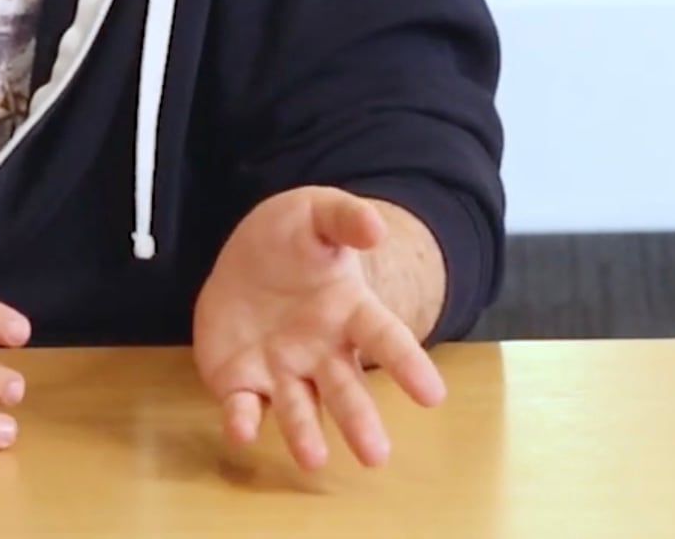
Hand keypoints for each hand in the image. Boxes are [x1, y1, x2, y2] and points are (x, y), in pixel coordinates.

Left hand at [192, 186, 445, 470]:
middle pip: (345, 388)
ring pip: (298, 407)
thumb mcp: (318, 214)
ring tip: (313, 460)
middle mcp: (322, 351)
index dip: (408, 365)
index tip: (433, 394)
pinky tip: (241, 431)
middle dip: (359, 421)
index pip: (385, 339)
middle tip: (377, 456)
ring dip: (305, 433)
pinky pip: (243, 404)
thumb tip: (375, 227)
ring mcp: (282, 369)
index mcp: (350, 312)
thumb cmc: (295, 238)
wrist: (249, 257)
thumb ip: (345, 219)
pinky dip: (242, 419)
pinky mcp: (242, 380)